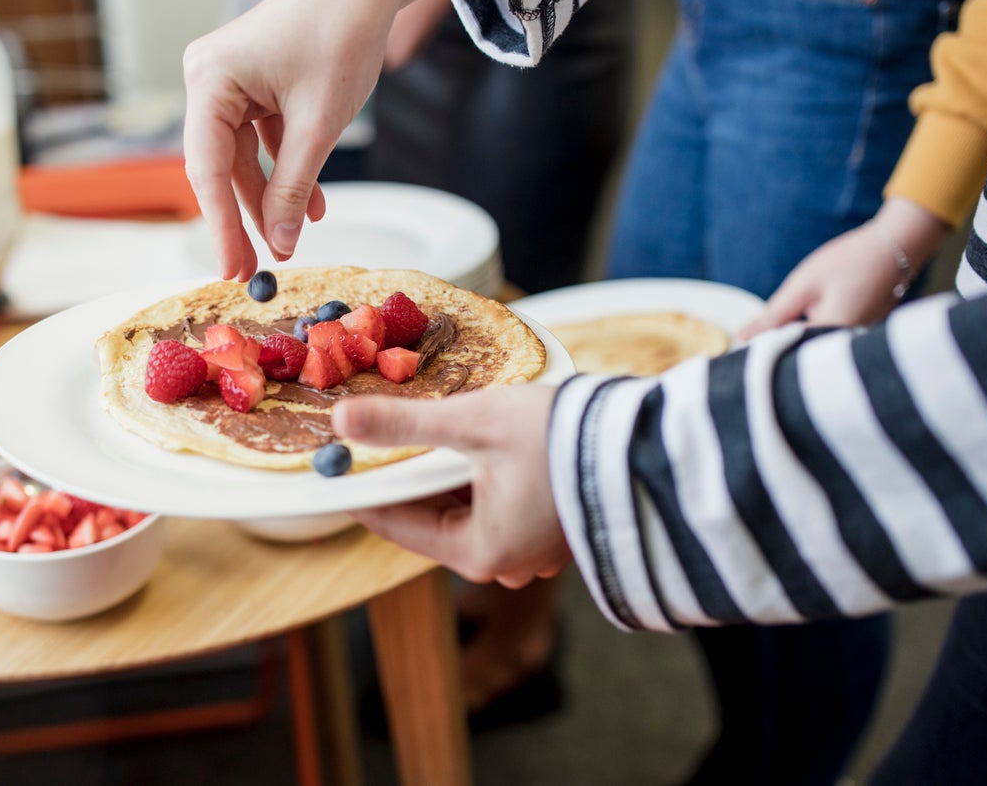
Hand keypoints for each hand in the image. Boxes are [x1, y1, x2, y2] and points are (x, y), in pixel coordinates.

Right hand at [182, 0, 500, 281]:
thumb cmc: (341, 37)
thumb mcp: (319, 125)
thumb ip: (296, 188)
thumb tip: (283, 243)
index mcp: (210, 80)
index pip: (208, 168)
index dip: (221, 225)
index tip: (231, 269)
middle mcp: (209, 78)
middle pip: (220, 166)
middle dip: (244, 218)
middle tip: (254, 270)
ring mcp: (231, 82)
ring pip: (244, 158)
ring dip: (272, 199)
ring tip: (292, 242)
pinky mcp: (254, 85)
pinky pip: (263, 141)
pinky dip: (287, 171)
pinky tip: (315, 207)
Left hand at [334, 384, 570, 587]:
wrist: (648, 445)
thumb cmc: (562, 438)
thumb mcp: (475, 422)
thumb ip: (405, 424)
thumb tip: (342, 421)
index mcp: (479, 553)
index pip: (396, 525)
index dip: (364, 488)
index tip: (339, 460)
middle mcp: (505, 565)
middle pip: (433, 519)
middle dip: (410, 476)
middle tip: (382, 435)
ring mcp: (534, 552)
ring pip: (468, 511)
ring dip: (448, 474)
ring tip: (431, 431)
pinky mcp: (556, 532)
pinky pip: (501, 508)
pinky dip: (483, 479)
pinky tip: (479, 444)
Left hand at [740, 197, 950, 337]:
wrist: (898, 247)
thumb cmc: (851, 261)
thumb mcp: (804, 285)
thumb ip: (773, 316)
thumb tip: (743, 338)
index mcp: (829, 339)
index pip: (784, 357)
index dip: (760, 353)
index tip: (740, 350)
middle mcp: (846, 351)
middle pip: (800, 359)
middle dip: (777, 350)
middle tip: (756, 338)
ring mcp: (856, 347)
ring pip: (814, 352)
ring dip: (795, 343)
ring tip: (782, 330)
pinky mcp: (860, 339)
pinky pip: (829, 345)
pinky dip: (814, 336)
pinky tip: (806, 322)